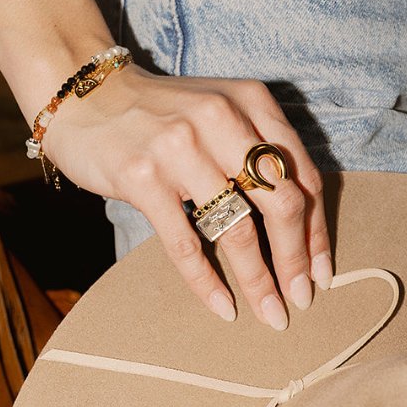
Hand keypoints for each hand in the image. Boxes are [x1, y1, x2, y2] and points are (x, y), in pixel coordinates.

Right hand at [42, 64, 332, 328]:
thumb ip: (257, 149)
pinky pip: (186, 244)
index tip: (322, 272)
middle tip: (302, 298)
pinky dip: (207, 282)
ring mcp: (180, 149)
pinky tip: (223, 307)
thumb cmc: (160, 113)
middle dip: (297, 260)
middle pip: (281, 203)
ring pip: (238, 228)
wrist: (84, 93)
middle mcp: (221, 120)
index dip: (317, 231)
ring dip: (259, 280)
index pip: (303, 176)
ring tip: (270, 313)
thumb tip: (299, 226)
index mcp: (251, 103)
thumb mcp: (220, 111)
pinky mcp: (143, 177)